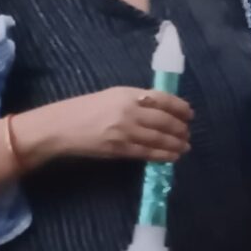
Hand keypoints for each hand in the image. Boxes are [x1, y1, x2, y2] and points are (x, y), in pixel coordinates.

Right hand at [22, 87, 193, 164]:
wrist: (60, 127)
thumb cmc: (84, 109)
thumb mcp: (111, 96)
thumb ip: (136, 100)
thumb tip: (162, 108)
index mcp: (127, 94)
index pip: (163, 99)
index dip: (180, 107)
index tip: (190, 114)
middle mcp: (129, 111)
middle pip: (165, 120)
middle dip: (181, 128)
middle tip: (187, 133)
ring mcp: (125, 131)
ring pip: (160, 138)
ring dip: (176, 143)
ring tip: (185, 146)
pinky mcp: (119, 149)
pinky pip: (148, 152)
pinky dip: (164, 155)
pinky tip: (173, 156)